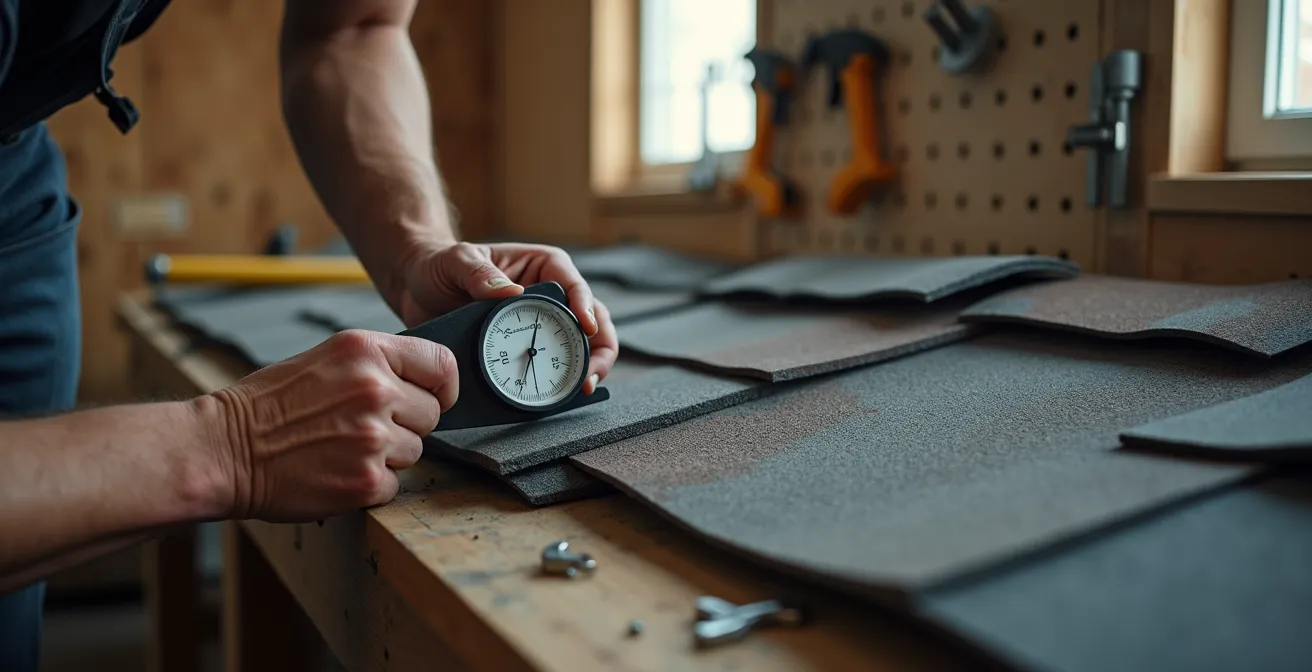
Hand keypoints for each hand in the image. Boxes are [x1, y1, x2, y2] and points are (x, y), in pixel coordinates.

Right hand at [206, 329, 458, 521]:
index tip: (433, 398)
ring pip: (415, 451)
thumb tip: (424, 383)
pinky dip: (370, 485)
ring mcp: (373, 437)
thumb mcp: (326, 358)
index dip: (442, 387)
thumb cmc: (269, 405)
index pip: (442, 364)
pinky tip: (336, 471)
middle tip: (362, 428)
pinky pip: (395, 484)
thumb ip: (377, 364)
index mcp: (366, 351)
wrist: (222, 449)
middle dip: (406, 424)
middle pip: (431, 414)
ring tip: (341, 448)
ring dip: (387, 456)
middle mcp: (375, 389)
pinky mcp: (367, 480)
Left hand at [397, 241, 617, 393]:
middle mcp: (549, 298)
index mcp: (543, 268)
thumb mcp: (457, 261)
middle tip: (590, 375)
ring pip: (578, 349)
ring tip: (581, 391)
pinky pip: (547, 369)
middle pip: (592, 323)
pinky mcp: (524, 351)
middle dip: (598, 350)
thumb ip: (479, 273)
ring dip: (585, 371)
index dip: (586, 308)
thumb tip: (510, 293)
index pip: (575, 286)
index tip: (586, 328)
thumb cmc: (440, 264)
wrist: (416, 289)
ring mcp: (540, 327)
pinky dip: (556, 385)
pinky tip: (555, 400)